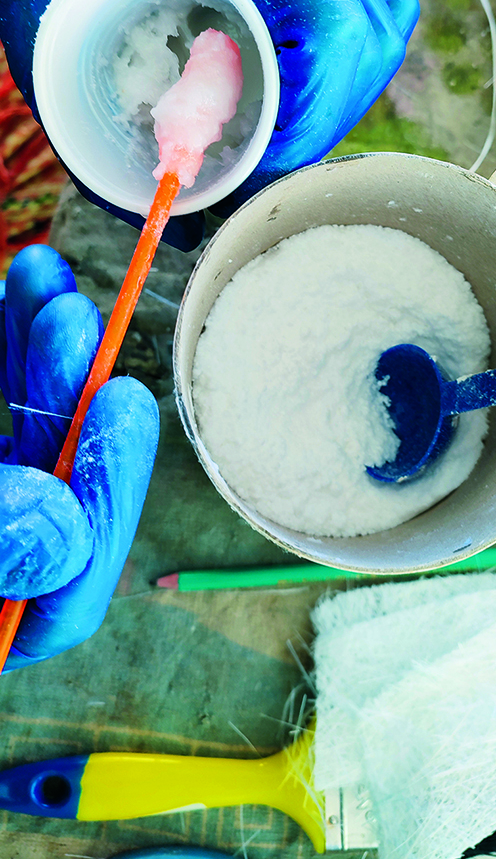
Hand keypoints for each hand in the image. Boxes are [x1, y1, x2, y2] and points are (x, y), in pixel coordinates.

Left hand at [0, 0, 418, 246]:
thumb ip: (132, 136)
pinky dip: (341, 63)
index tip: (272, 158)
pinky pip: (365, 1)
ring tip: (288, 127)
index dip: (318, 111)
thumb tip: (193, 224)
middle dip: (333, 112)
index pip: (331, 27)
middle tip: (279, 156)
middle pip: (369, 28)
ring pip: (381, 17)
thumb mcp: (64, 50)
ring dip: (344, 91)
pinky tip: (295, 87)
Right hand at [0, 243, 158, 670]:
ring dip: (35, 350)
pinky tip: (13, 291)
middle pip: (52, 489)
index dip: (105, 487)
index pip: (71, 582)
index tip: (119, 400)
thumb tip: (64, 519)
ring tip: (40, 276)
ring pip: (21, 430)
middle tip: (82, 321)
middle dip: (71, 394)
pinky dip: (0, 343)